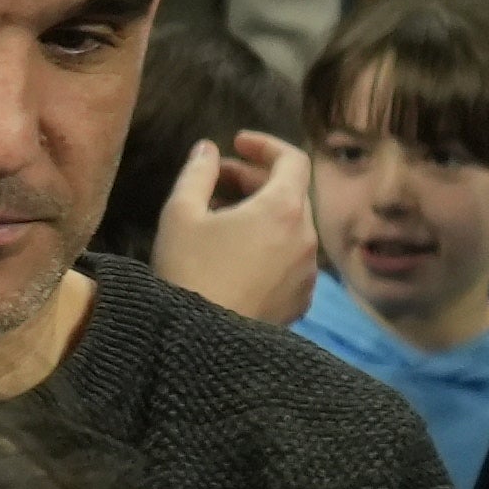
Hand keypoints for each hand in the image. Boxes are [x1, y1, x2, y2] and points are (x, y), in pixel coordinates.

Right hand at [151, 129, 317, 326]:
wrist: (201, 345)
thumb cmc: (188, 272)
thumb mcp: (180, 214)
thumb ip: (198, 172)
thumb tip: (208, 149)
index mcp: (283, 208)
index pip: (292, 159)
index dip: (265, 145)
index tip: (236, 143)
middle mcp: (307, 237)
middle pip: (291, 192)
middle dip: (256, 179)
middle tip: (218, 180)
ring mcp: (308, 272)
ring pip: (291, 227)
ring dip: (261, 214)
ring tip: (222, 221)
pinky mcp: (301, 299)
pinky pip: (290, 259)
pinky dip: (269, 246)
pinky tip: (237, 257)